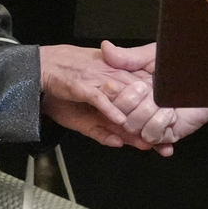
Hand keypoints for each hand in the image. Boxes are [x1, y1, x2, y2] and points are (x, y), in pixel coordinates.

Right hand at [38, 44, 155, 150]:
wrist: (40, 65)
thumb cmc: (65, 78)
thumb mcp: (91, 93)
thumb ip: (107, 111)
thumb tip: (121, 133)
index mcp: (117, 73)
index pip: (141, 93)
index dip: (154, 113)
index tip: (166, 132)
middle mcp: (110, 75)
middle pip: (136, 100)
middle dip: (150, 123)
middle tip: (163, 143)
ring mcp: (96, 78)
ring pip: (121, 101)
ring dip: (135, 120)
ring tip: (148, 139)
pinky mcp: (80, 84)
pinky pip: (98, 98)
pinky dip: (110, 109)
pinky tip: (121, 121)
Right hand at [94, 42, 207, 154]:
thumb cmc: (186, 63)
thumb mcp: (155, 56)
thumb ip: (130, 56)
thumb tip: (105, 48)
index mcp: (133, 89)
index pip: (111, 99)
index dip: (110, 94)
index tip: (111, 85)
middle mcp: (140, 107)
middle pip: (118, 117)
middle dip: (128, 103)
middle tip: (144, 88)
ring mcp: (154, 121)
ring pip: (133, 128)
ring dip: (145, 113)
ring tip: (161, 101)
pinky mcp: (168, 133)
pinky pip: (152, 135)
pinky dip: (158, 124)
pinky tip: (170, 112)